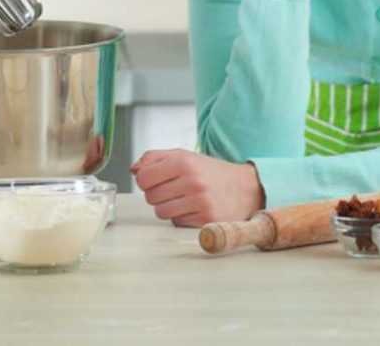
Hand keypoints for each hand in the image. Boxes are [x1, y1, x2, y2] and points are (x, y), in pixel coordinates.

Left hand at [130, 149, 264, 226]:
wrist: (245, 188)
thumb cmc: (210, 172)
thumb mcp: (184, 156)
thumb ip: (155, 158)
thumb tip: (133, 170)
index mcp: (184, 161)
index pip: (143, 177)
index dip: (146, 180)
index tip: (155, 180)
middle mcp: (192, 181)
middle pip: (150, 197)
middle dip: (158, 194)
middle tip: (174, 190)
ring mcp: (200, 202)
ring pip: (161, 212)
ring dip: (168, 208)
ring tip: (183, 199)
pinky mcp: (206, 220)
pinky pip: (177, 222)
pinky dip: (182, 217)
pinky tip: (194, 209)